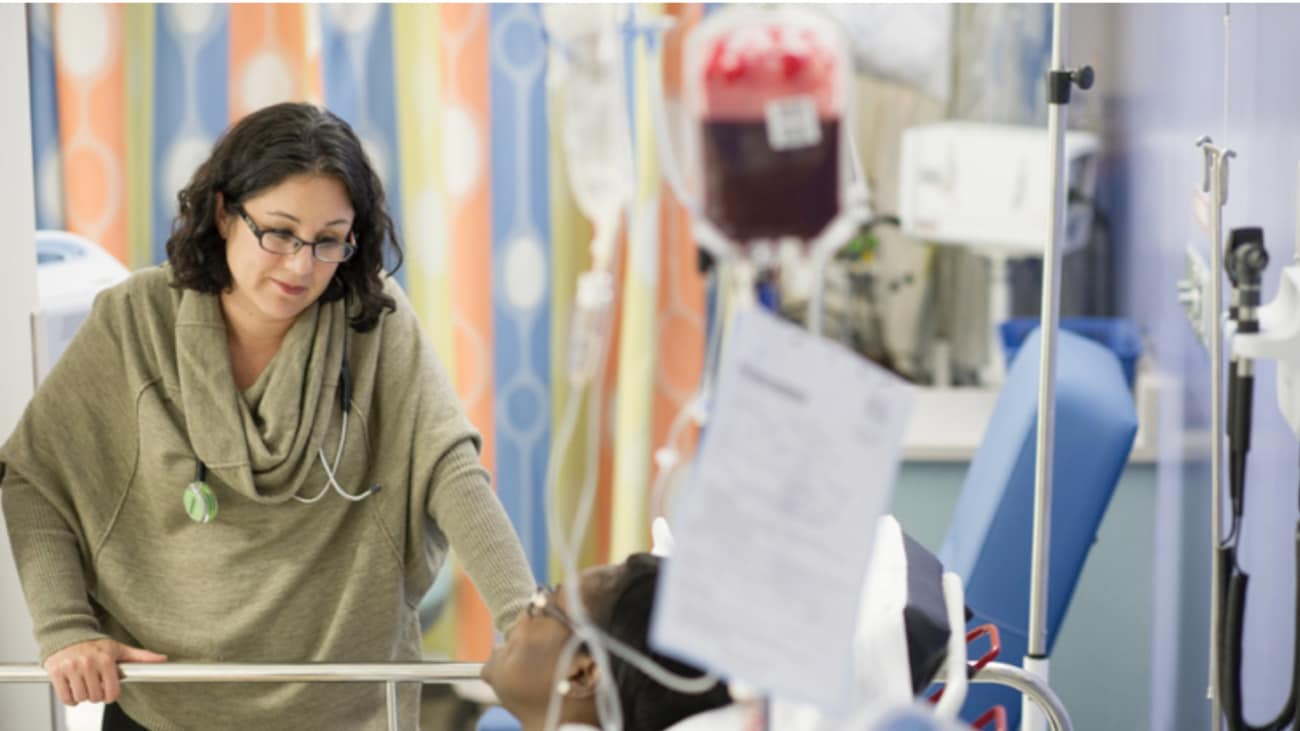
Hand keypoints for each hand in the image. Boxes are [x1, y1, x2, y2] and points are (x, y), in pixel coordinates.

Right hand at [42, 638, 166, 705]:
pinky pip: (65, 697)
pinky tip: (73, 689)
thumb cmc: (94, 645)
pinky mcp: (56, 673)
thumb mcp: (118, 649)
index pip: (112, 691)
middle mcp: (88, 663)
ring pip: (81, 698)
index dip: (111, 696)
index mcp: (105, 659)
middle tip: (95, 686)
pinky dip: (70, 699)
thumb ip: (140, 657)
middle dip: (96, 695)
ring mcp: (71, 668)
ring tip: (84, 685)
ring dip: (83, 696)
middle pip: (96, 697)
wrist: (66, 635)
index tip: (109, 693)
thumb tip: (162, 659)